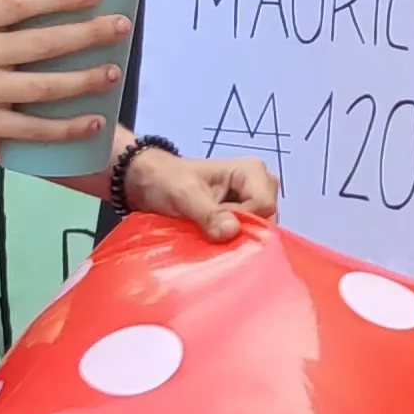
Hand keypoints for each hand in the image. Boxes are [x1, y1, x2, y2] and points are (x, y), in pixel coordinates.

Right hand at [0, 0, 123, 148]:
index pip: (19, 3)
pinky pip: (31, 128)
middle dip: (87, 34)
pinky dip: (65, 127)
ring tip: (113, 72)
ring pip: (43, 87)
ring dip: (83, 81)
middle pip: (41, 44)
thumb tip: (54, 4)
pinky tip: (93, 121)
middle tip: (121, 25)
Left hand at [120, 147, 280, 241]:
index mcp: (252, 171)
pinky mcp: (241, 216)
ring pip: (258, 229)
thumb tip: (232, 232)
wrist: (147, 182)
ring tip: (210, 236)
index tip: (214, 224)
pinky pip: (247, 234)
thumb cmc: (166, 181)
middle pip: (266, 219)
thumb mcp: (184, 194)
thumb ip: (209, 213)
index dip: (243, 221)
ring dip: (235, 239)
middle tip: (211, 232)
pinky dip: (231, 242)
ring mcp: (250, 201)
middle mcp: (258, 185)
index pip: (265, 206)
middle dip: (241, 232)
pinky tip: (213, 241)